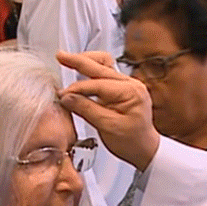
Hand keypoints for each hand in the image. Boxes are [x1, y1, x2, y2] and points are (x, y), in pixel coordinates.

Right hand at [57, 51, 159, 171]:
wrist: (145, 149)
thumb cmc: (133, 141)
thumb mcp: (108, 127)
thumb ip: (87, 110)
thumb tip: (67, 97)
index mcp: (131, 91)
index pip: (98, 84)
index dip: (77, 88)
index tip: (62, 94)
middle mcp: (131, 84)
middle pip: (101, 66)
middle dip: (79, 61)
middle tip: (61, 56)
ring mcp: (127, 84)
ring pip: (104, 65)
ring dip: (86, 62)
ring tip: (68, 59)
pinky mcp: (121, 89)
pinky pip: (105, 73)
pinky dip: (91, 71)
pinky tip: (80, 70)